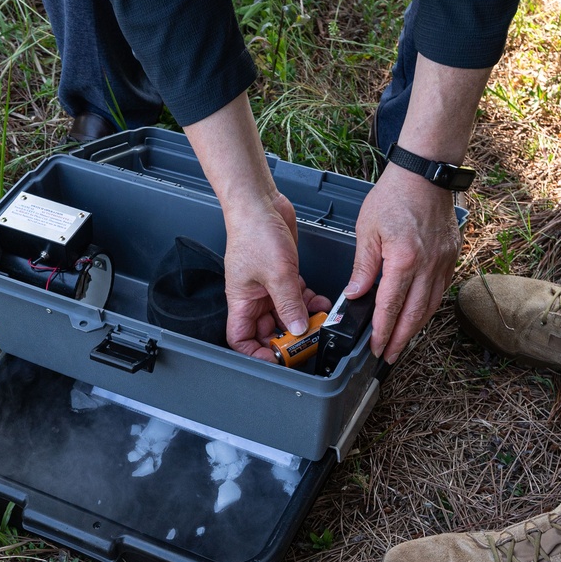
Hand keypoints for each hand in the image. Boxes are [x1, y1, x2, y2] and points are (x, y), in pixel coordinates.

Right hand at [223, 192, 330, 361]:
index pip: (241, 340)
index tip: (277, 359)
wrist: (260, 202)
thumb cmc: (254, 231)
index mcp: (241, 301)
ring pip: (285, 314)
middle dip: (288, 337)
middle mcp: (253, 298)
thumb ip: (289, 304)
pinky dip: (307, 302)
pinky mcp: (281, 275)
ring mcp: (268, 287)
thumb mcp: (278, 274)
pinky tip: (319, 302)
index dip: (256, 354)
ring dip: (302, 319)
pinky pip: (295, 298)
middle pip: (268, 330)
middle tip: (306, 340)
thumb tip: (298, 329)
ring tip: (318, 321)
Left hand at [345, 164, 460, 363]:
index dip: (383, 331)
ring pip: (431, 306)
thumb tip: (354, 295)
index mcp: (403, 259)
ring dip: (416, 328)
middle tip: (389, 356)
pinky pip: (440, 290)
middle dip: (401, 339)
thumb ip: (363, 267)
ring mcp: (443, 262)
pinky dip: (428, 307)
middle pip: (415, 314)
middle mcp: (428, 265)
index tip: (376, 347)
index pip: (390, 306)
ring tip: (402, 343)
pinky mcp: (451, 257)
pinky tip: (418, 315)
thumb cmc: (394, 196)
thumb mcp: (367, 230)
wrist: (425, 174)